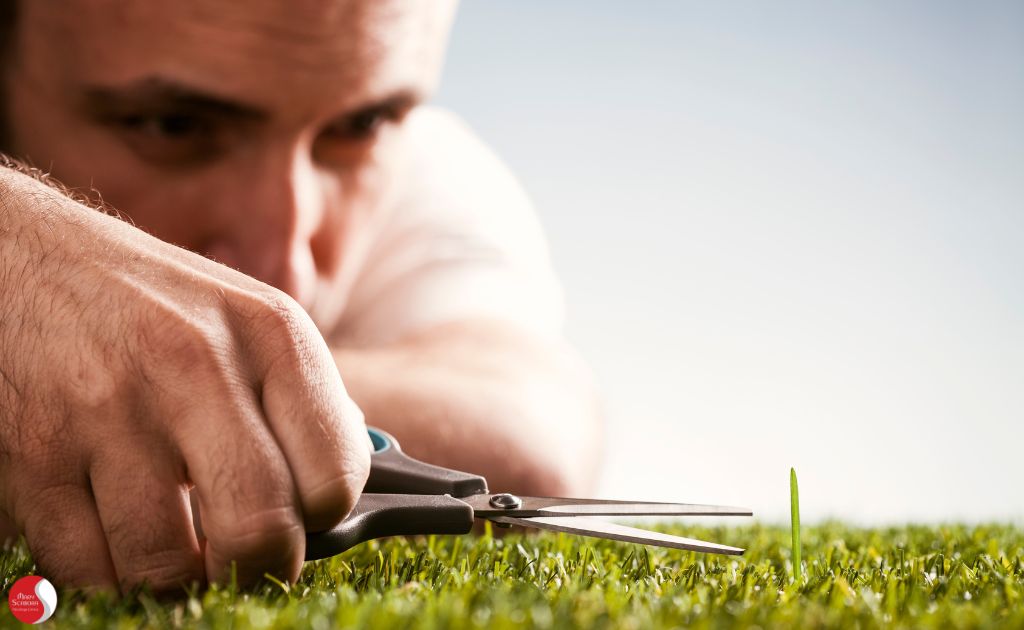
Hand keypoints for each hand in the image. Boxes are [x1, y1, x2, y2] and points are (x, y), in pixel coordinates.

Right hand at [0, 168, 369, 591]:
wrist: (26, 258)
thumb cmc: (152, 303)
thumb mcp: (248, 317)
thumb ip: (300, 398)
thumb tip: (341, 485)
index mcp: (269, 334)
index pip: (336, 473)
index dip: (324, 517)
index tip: (304, 519)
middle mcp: (195, 365)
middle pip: (260, 531)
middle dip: (260, 568)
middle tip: (246, 561)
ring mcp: (109, 410)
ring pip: (168, 566)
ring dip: (177, 576)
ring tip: (175, 543)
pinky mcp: (32, 452)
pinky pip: (87, 567)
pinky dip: (107, 570)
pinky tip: (114, 531)